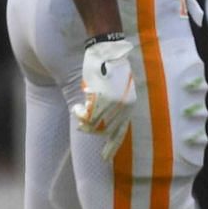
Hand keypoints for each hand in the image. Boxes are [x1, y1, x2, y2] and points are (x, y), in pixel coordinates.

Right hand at [73, 36, 137, 160]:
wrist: (108, 50)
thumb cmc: (111, 67)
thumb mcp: (118, 89)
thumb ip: (114, 106)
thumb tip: (102, 123)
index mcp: (129, 105)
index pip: (121, 132)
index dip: (112, 146)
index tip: (105, 158)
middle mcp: (123, 107)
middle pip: (104, 131)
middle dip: (90, 131)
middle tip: (81, 126)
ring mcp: (112, 103)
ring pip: (93, 124)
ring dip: (82, 120)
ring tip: (78, 111)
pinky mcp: (101, 97)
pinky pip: (86, 114)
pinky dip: (79, 113)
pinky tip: (77, 107)